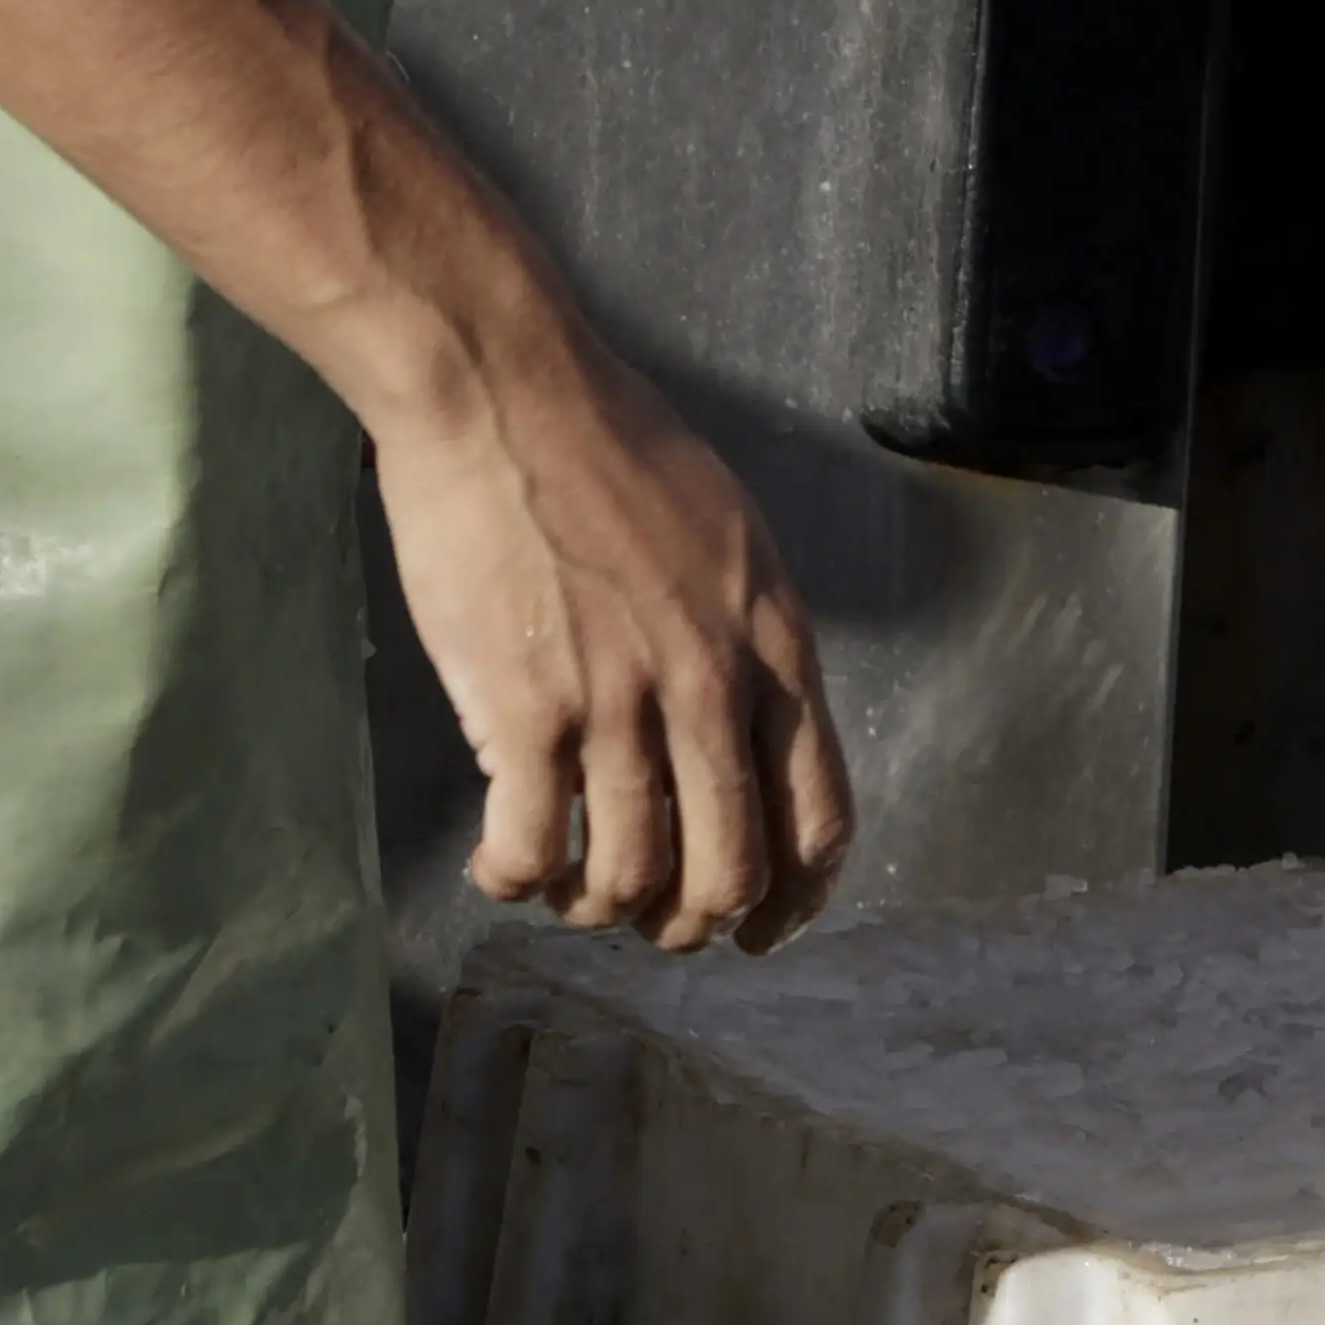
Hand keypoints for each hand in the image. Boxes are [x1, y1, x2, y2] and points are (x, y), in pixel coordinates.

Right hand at [373, 312, 852, 954]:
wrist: (509, 396)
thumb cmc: (614, 449)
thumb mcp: (734, 539)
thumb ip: (749, 640)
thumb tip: (746, 723)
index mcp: (776, 648)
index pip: (821, 815)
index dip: (797, 896)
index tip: (764, 927)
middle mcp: (712, 690)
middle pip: (729, 871)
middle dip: (690, 922)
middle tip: (652, 921)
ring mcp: (620, 707)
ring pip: (630, 876)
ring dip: (597, 906)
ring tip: (566, 887)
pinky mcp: (526, 714)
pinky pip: (530, 848)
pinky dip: (515, 879)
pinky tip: (503, 865)